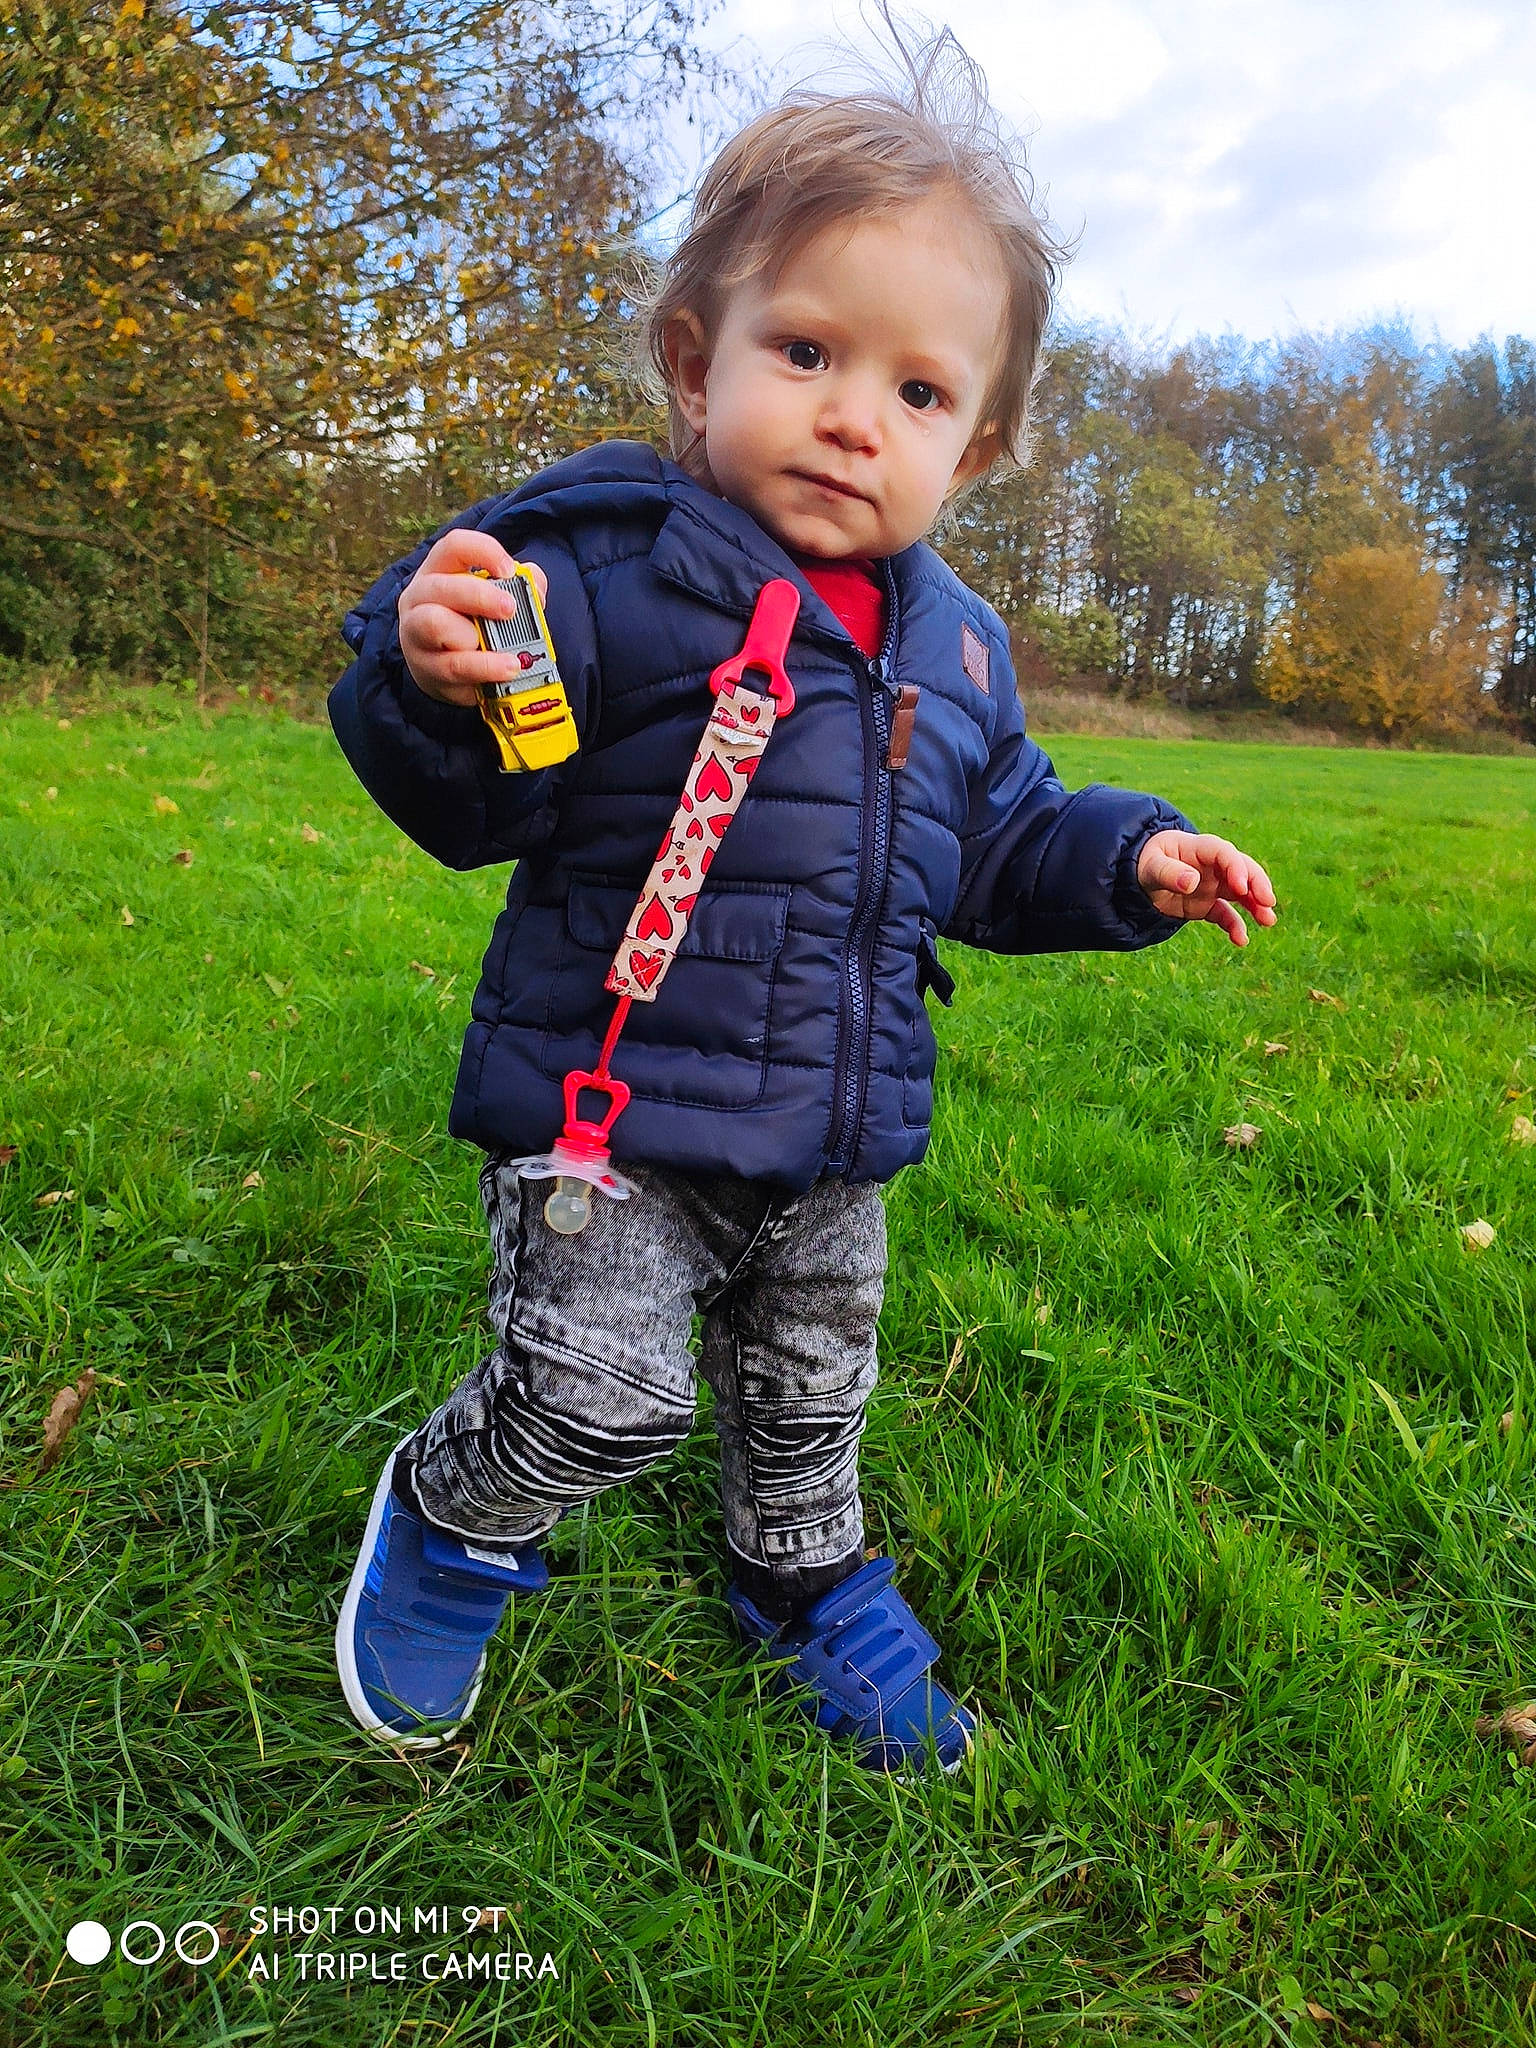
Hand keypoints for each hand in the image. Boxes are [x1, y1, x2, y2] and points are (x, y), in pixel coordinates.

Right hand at [397, 530, 548, 704]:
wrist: (445, 670)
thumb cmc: (472, 624)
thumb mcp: (492, 599)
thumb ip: (520, 587)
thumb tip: (535, 590)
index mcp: (438, 571)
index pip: (454, 546)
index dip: (484, 552)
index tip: (509, 570)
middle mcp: (419, 599)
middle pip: (442, 588)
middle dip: (481, 596)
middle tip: (510, 609)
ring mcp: (416, 635)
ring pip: (436, 625)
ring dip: (476, 636)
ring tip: (510, 655)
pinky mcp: (425, 669)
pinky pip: (453, 667)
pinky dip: (485, 669)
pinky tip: (507, 670)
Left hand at [1136, 830, 1277, 946]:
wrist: (1138, 876)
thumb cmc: (1146, 863)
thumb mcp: (1151, 867)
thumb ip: (1169, 873)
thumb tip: (1192, 882)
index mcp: (1200, 849)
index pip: (1225, 853)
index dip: (1236, 868)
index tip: (1241, 888)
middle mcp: (1213, 866)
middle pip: (1243, 870)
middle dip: (1257, 884)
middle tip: (1267, 902)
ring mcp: (1213, 885)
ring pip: (1242, 893)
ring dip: (1256, 906)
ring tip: (1268, 921)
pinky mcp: (1208, 904)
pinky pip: (1226, 915)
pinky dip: (1235, 926)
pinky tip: (1241, 940)